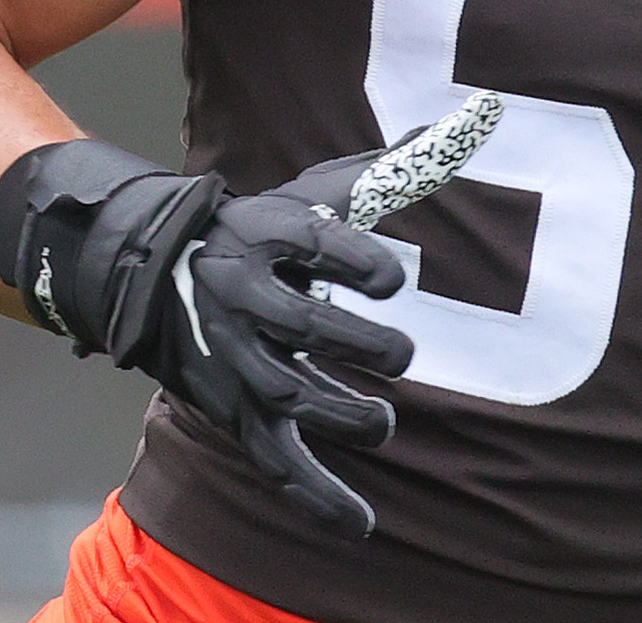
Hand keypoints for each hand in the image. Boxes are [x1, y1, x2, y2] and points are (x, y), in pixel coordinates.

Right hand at [0, 93, 501, 533]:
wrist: (159, 275)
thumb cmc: (267, 229)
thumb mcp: (319, 192)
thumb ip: (397, 167)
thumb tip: (482, 118)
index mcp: (269, 236)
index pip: (319, 246)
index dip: (361, 265)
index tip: (395, 280)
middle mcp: (246, 298)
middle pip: (302, 328)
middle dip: (358, 345)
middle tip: (401, 353)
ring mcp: (238, 361)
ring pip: (288, 398)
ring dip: (343, 415)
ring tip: (382, 419)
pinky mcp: (237, 413)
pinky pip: (278, 463)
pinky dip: (319, 497)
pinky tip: (363, 523)